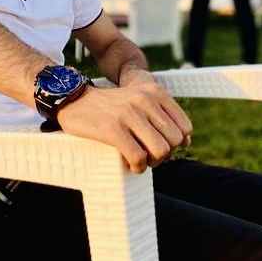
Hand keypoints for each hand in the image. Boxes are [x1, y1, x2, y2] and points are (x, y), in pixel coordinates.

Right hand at [56, 82, 192, 173]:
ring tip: (139, 161)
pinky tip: (129, 165)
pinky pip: (138, 157)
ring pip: (160, 151)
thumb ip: (163, 117)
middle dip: (163, 155)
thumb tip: (187, 142)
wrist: (74, 99)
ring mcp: (128, 113)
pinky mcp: (112, 129)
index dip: (176, 144)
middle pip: (173, 142)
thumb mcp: (140, 101)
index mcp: (155, 92)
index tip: (159, 146)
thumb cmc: (110, 106)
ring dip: (151, 163)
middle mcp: (144, 100)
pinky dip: (137, 167)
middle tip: (148, 156)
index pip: (184, 128)